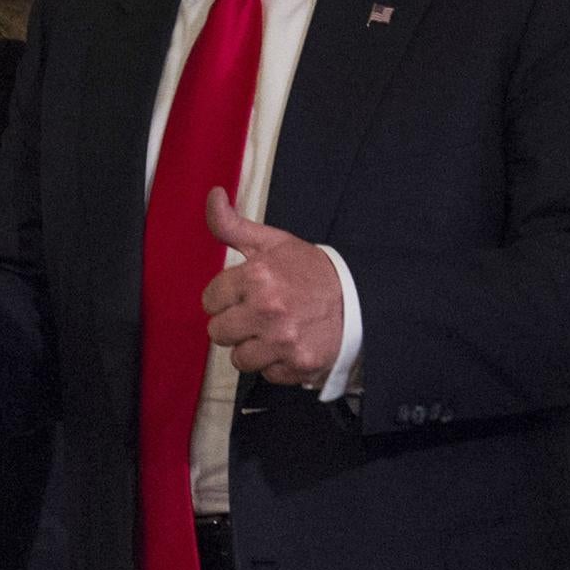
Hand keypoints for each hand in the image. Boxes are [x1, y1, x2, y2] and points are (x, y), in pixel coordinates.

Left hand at [201, 188, 343, 390]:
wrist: (360, 297)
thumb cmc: (311, 271)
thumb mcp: (273, 242)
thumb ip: (233, 225)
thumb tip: (213, 195)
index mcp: (257, 276)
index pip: (210, 300)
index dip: (225, 298)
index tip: (243, 295)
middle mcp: (267, 310)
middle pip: (218, 332)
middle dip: (235, 324)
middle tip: (258, 315)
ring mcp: (282, 340)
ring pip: (239, 358)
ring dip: (253, 348)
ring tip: (273, 332)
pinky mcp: (298, 364)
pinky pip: (267, 374)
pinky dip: (277, 364)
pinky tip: (291, 345)